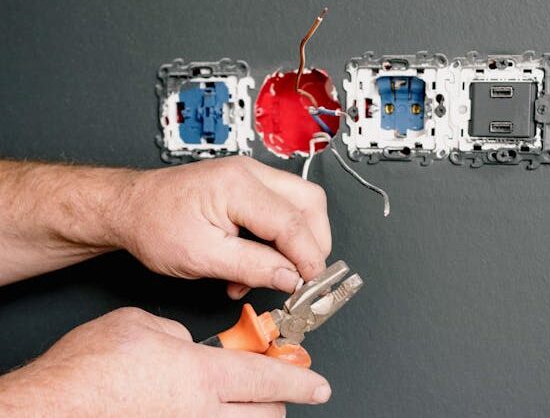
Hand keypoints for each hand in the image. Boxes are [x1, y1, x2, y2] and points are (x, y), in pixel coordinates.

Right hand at [0, 308, 331, 416]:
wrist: (48, 410)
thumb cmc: (88, 370)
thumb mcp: (141, 325)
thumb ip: (177, 333)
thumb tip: (187, 344)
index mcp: (201, 376)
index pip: (268, 378)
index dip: (300, 379)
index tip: (318, 383)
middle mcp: (201, 416)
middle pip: (266, 414)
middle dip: (279, 399)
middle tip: (275, 386)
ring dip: (252, 417)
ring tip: (242, 402)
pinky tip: (205, 413)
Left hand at [119, 157, 330, 297]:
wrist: (129, 207)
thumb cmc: (153, 225)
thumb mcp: (201, 257)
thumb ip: (253, 267)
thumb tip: (291, 278)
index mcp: (237, 186)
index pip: (292, 222)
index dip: (307, 258)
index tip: (310, 285)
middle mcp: (249, 173)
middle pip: (309, 203)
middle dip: (314, 243)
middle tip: (303, 276)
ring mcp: (249, 176)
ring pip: (299, 205)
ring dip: (295, 243)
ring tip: (271, 274)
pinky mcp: (246, 186)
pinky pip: (280, 209)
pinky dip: (278, 239)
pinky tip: (257, 264)